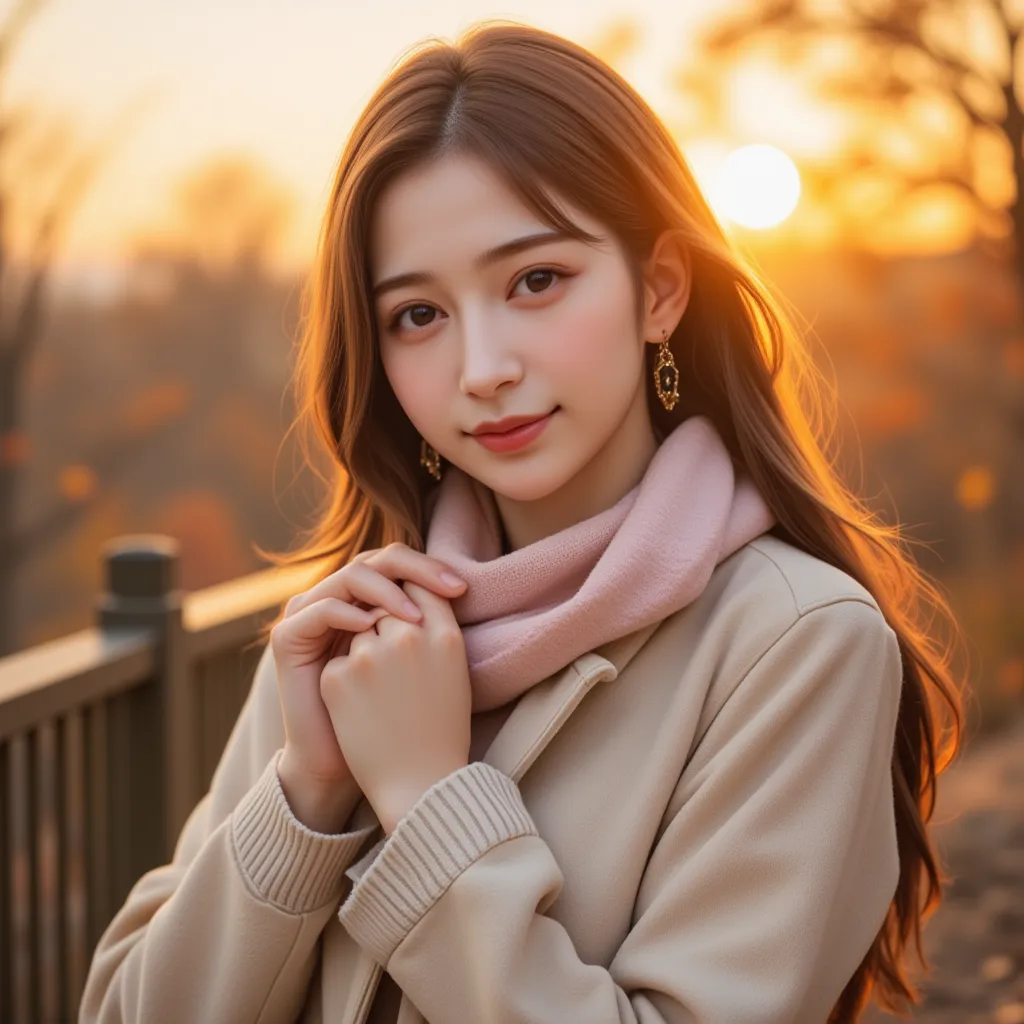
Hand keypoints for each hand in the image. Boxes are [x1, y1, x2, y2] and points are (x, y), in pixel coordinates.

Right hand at [269, 544, 466, 793]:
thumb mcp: (415, 660)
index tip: (462, 588)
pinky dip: (348, 613)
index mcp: (365, 600)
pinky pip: (321, 609)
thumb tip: (459, 587)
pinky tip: (370, 626)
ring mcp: (309, 614)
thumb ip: (425, 622)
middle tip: (449, 587)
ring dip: (386, 592)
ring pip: (351, 576)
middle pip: (376, 560)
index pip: (397, 565)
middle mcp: (337, 599)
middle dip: (416, 568)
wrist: (347, 765)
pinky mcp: (289, 637)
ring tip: (413, 617)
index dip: (429, 568)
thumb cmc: (392, 717)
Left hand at [319, 580, 471, 834]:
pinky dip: (346, 681)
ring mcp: (370, 656)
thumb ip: (433, 628)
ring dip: (364, 652)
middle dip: (384, 626)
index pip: (422, 587)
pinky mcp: (338, 677)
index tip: (408, 614)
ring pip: (359, 630)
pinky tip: (363, 713)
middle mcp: (409, 638)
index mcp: (445, 636)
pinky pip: (338, 660)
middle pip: (386, 605)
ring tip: (384, 698)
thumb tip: (406, 592)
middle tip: (396, 671)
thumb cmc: (442, 728)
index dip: (411, 597)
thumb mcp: (454, 671)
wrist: (420, 786)